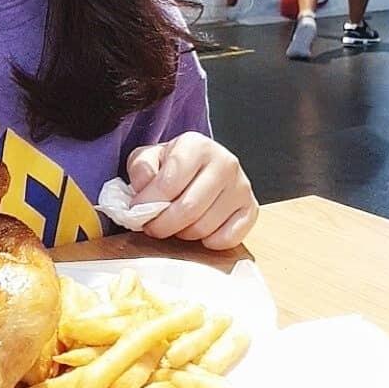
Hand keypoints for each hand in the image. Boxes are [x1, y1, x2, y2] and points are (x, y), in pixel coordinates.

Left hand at [127, 132, 257, 249]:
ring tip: (173, 225)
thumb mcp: (149, 157)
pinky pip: (229, 238)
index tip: (137, 210)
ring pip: (206, 227)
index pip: (169, 183)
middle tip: (152, 227)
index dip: (148, 202)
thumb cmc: (172, 164)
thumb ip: (141, 168)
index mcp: (196, 145)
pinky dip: (209, 242)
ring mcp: (241, 186)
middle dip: (163, 225)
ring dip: (183, 234)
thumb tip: (143, 186)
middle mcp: (224, 162)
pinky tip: (198, 231)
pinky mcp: (251, 207)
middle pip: (188, 209)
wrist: (200, 165)